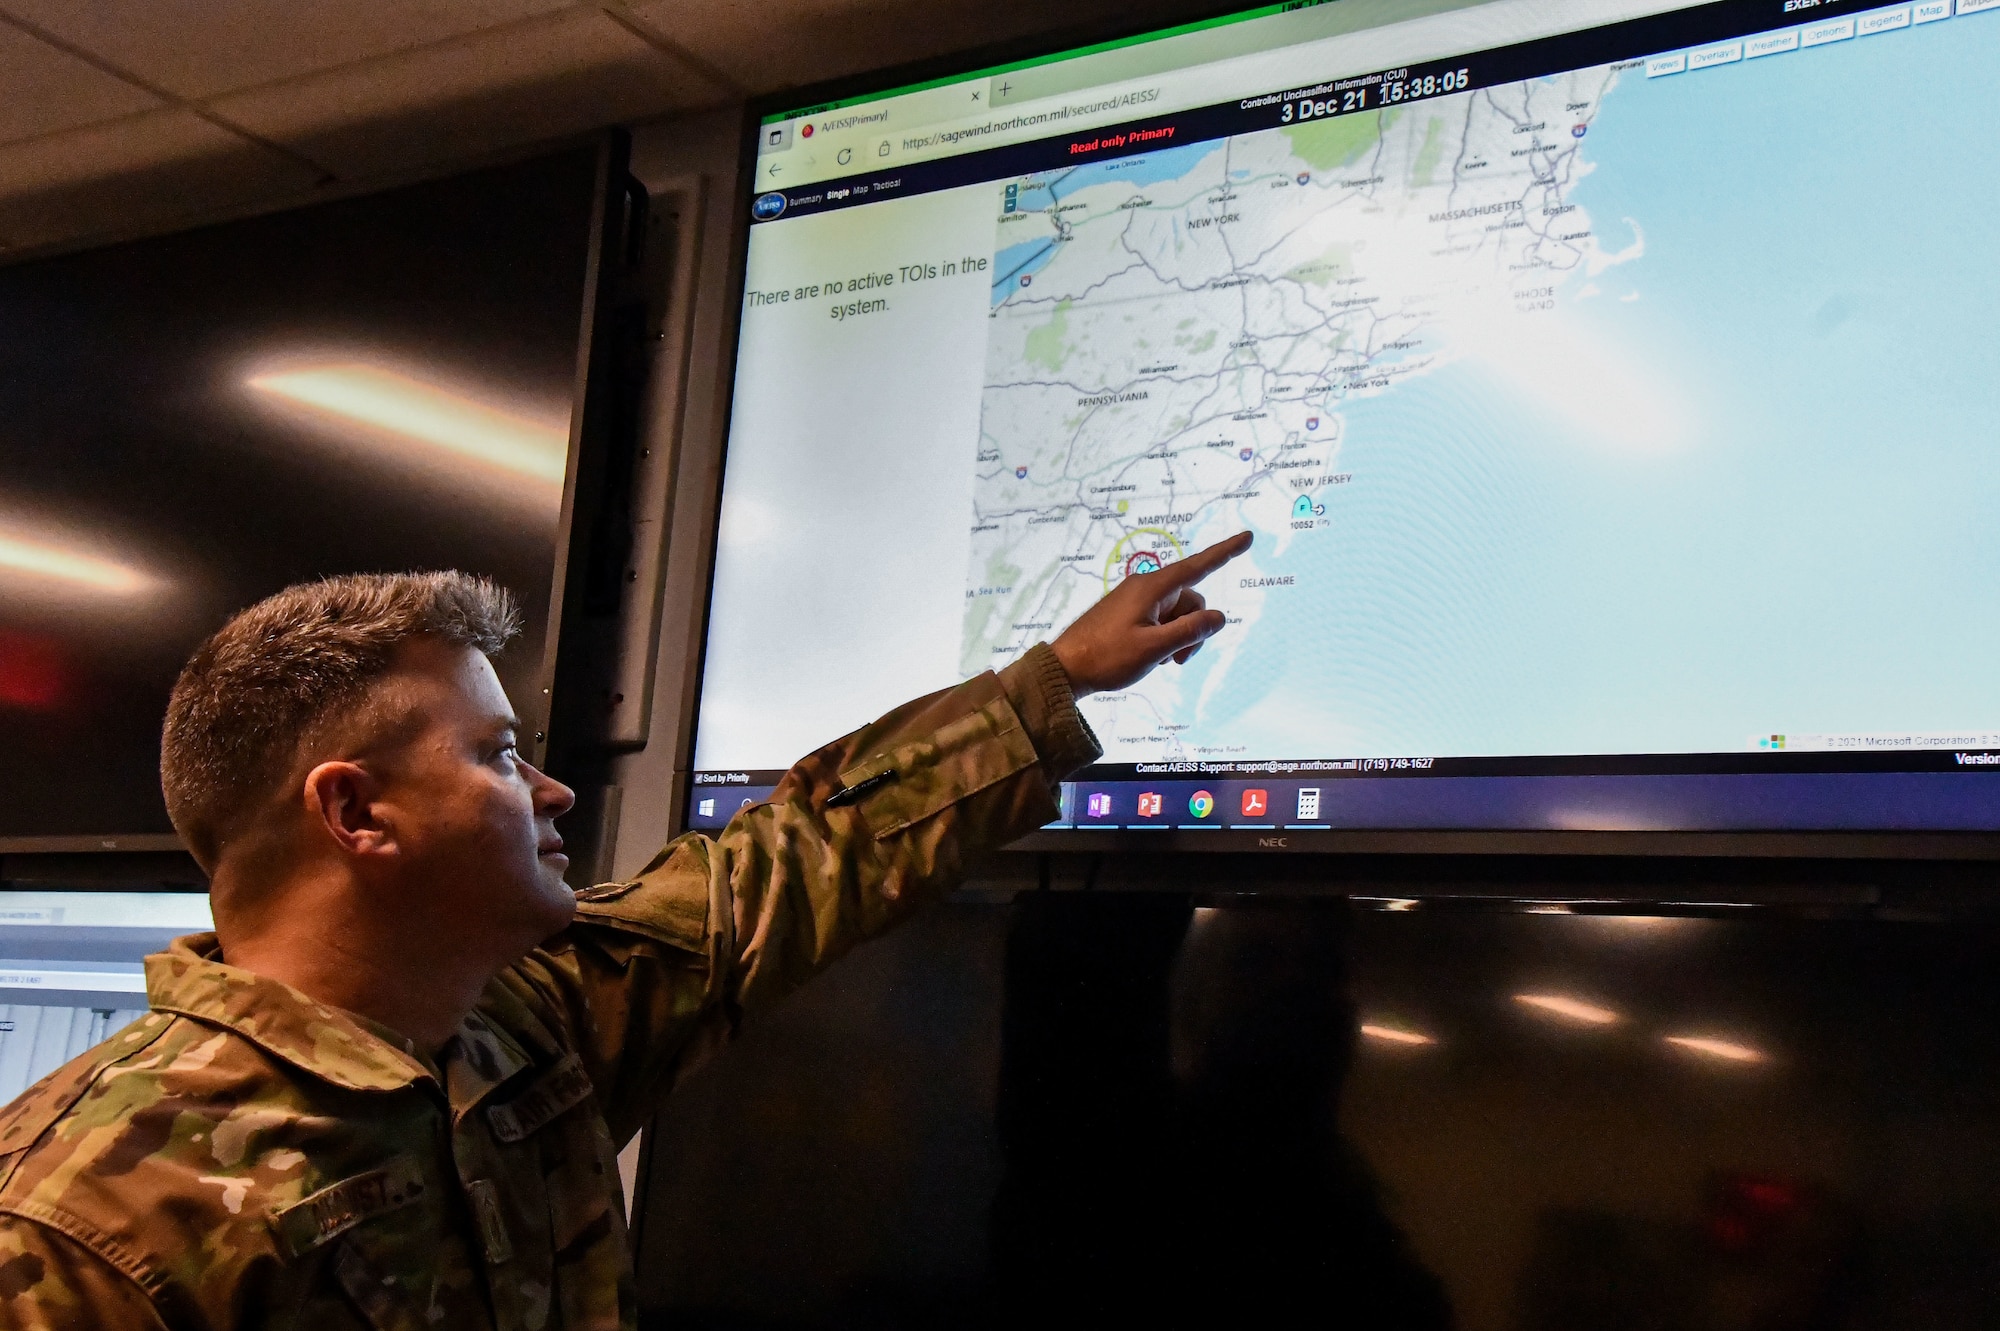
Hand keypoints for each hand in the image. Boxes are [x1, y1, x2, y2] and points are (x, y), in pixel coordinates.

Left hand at [1050, 532, 1252, 696]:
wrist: (1067, 668)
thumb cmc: (1107, 657)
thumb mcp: (1154, 648)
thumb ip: (1190, 632)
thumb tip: (1219, 617)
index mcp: (1152, 588)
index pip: (1197, 566)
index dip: (1224, 552)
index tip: (1247, 538)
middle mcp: (1146, 588)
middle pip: (1191, 601)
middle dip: (1194, 629)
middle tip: (1180, 660)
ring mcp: (1137, 600)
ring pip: (1178, 614)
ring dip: (1179, 638)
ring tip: (1162, 661)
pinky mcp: (1130, 613)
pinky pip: (1161, 620)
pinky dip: (1164, 638)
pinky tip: (1150, 657)